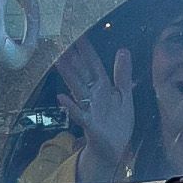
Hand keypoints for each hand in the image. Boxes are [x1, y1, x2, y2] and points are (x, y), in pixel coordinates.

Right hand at [60, 36, 139, 174]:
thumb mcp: (125, 95)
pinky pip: (79, 114)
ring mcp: (89, 108)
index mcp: (103, 87)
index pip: (93, 64)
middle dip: (72, 58)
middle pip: (81, 73)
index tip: (78, 34)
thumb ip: (123, 74)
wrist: (116, 148)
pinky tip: (62, 97)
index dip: (87, 50)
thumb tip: (123, 50)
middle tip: (60, 41)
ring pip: (76, 88)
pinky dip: (71, 106)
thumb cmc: (118, 122)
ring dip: (67, 75)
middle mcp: (93, 95)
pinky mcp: (89, 124)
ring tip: (57, 60)